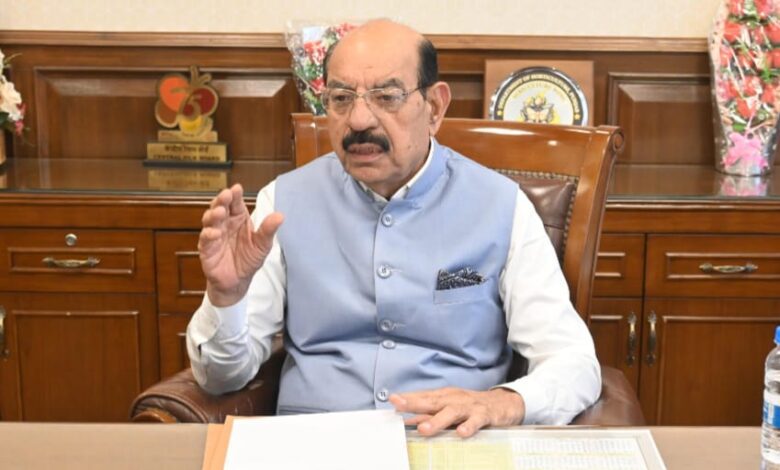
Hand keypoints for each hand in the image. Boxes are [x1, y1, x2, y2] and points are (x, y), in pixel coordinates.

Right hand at [198, 183, 283, 306]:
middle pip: (221, 207)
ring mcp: (214, 234)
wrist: (238, 282)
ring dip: (214, 214)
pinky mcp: (207, 248)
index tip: (237, 188)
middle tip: (226, 194)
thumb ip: (268, 230)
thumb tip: (280, 216)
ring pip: (210, 219)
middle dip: (222, 200)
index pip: (236, 203)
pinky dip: (209, 234)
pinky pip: (205, 239)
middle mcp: (225, 223)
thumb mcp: (262, 245)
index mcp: (239, 219)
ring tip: (220, 211)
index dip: (235, 195)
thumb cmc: (249, 260)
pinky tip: (216, 233)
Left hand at [389, 387, 524, 437]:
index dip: (408, 398)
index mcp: (444, 396)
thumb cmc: (471, 407)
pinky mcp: (484, 415)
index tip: (392, 399)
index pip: (423, 396)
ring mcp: (469, 407)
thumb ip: (429, 415)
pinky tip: (461, 434)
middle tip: (399, 405)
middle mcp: (454, 399)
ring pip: (452, 412)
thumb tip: (406, 422)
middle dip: (415, 403)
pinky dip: (468, 427)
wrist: (504, 403)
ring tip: (424, 429)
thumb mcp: (449, 408)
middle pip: (433, 401)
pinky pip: (476, 421)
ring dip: (437, 420)